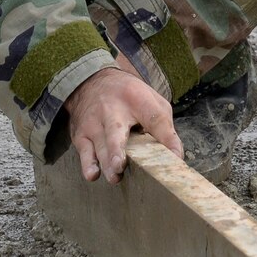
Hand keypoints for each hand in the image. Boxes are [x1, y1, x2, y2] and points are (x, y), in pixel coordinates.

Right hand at [64, 53, 181, 183]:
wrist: (91, 80)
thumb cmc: (129, 97)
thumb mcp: (151, 101)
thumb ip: (164, 126)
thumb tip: (175, 156)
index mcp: (136, 99)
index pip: (155, 118)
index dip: (166, 138)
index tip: (175, 157)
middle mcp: (112, 110)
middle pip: (115, 131)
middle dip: (117, 149)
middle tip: (120, 165)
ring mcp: (94, 122)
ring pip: (100, 145)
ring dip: (107, 162)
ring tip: (114, 176)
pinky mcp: (81, 134)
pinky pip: (84, 151)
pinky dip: (87, 163)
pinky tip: (92, 174)